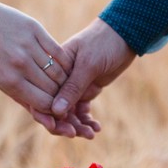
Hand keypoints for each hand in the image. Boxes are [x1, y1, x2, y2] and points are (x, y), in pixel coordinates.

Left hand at [0, 0, 94, 136]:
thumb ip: (19, 95)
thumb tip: (42, 114)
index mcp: (9, 82)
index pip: (43, 104)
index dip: (53, 111)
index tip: (59, 112)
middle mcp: (21, 65)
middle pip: (53, 89)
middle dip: (62, 98)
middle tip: (67, 101)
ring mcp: (29, 46)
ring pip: (59, 72)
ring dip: (65, 82)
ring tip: (66, 86)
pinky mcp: (36, 30)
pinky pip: (59, 52)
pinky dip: (65, 63)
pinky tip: (66, 68)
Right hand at [47, 18, 135, 137]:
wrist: (126, 34)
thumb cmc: (104, 42)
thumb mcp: (88, 64)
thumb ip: (72, 88)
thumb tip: (56, 111)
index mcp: (54, 69)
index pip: (42, 95)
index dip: (45, 114)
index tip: (55, 128)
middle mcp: (60, 79)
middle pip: (54, 108)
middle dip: (64, 124)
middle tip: (77, 134)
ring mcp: (74, 86)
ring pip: (69, 113)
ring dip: (78, 125)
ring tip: (91, 133)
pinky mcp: (87, 90)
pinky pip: (82, 110)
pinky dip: (87, 120)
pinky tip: (96, 128)